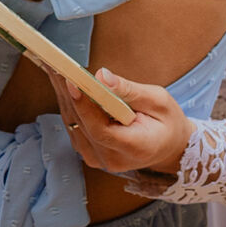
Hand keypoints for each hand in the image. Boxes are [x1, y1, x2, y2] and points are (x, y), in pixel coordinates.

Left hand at [49, 66, 194, 176]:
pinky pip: (75, 128)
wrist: (169, 147)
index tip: (72, 82)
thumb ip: (129, 90)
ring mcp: (100, 160)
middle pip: (83, 125)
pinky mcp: (90, 154)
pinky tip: (64, 85)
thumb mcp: (158, 100)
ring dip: (64, 97)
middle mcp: (114, 159)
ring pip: (74, 125)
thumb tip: (101, 76)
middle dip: (69, 94)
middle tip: (57, 66)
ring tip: (56, 69)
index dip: (84, 106)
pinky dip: (69, 106)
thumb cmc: (167, 122)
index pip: (101, 130)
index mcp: (136, 148)